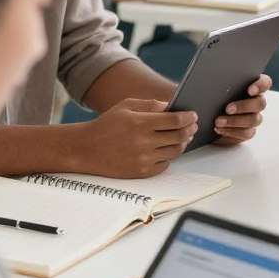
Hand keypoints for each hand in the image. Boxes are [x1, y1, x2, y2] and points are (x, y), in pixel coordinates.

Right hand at [74, 98, 197, 176]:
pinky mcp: (142, 172)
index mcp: (140, 123)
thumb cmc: (107, 124)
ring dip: (183, 143)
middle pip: (180, 137)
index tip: (193, 115)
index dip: (188, 117)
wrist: (85, 149)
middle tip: (192, 125)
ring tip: (182, 136)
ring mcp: (143, 159)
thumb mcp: (126, 106)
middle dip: (190, 129)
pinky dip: (169, 156)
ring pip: (175, 151)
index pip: (175, 121)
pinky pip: (165, 164)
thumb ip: (152, 105)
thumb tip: (174, 107)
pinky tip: (167, 148)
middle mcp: (143, 142)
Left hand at [213, 74, 271, 145]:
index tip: (250, 90)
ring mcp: (253, 117)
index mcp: (251, 87)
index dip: (260, 86)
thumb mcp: (213, 88)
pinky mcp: (248, 131)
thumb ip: (218, 82)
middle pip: (260, 103)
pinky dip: (232, 132)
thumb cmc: (211, 98)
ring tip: (218, 121)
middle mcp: (255, 101)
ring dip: (235, 121)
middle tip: (228, 109)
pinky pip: (246, 133)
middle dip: (244, 106)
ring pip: (254, 119)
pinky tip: (219, 129)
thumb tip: (213, 77)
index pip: (265, 83)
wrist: (206, 119)